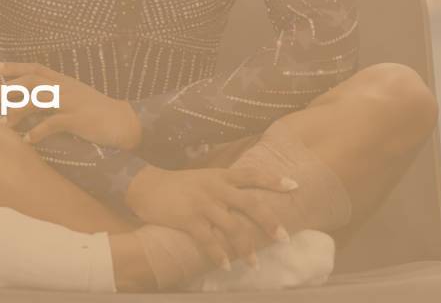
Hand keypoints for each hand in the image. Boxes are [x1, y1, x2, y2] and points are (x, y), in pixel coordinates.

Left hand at [0, 62, 140, 150]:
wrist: (125, 121)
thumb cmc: (95, 112)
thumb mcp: (74, 96)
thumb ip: (53, 95)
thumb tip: (27, 100)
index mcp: (63, 81)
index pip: (33, 68)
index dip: (12, 66)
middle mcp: (65, 87)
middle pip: (29, 82)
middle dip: (5, 90)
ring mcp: (72, 102)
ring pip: (38, 99)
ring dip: (17, 111)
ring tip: (2, 124)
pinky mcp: (78, 119)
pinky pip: (53, 123)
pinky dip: (38, 132)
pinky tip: (27, 140)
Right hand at [125, 164, 298, 270]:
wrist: (146, 185)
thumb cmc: (178, 185)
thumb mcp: (204, 178)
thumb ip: (224, 187)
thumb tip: (247, 202)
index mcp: (221, 176)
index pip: (252, 174)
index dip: (273, 180)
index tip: (294, 186)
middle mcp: (216, 188)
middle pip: (251, 203)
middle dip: (269, 221)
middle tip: (283, 238)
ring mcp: (202, 203)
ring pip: (233, 227)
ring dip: (246, 248)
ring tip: (254, 263)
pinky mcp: (188, 219)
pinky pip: (209, 241)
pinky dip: (220, 255)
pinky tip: (227, 265)